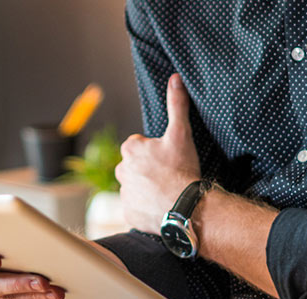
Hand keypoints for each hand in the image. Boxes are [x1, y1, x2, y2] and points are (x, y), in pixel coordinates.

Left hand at [117, 73, 201, 233]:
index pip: (140, 146)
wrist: (185, 207)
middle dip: (149, 170)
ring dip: (147, 188)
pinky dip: (146, 206)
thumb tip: (175, 78)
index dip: (156, 152)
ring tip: (166, 190)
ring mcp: (123, 193)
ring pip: (136, 186)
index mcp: (130, 149)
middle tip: (169, 175)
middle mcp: (121, 170)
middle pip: (136, 166)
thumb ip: (177, 105)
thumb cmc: (183, 169)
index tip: (168, 159)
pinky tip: (160, 205)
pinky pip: (136, 207)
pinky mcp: (127, 212)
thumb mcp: (181, 133)